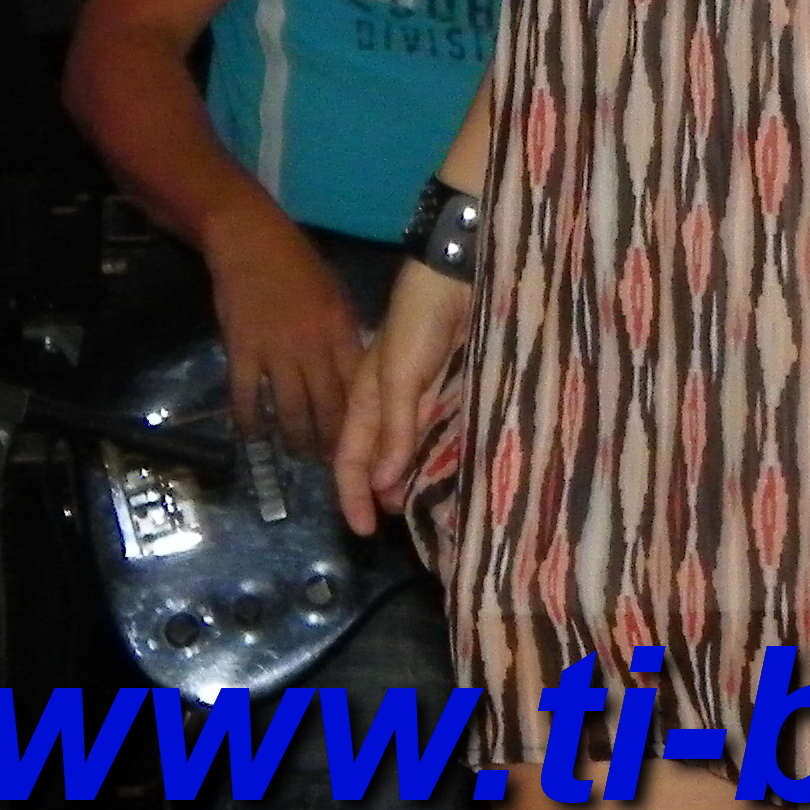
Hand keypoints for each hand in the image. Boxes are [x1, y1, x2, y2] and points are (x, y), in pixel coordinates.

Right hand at [207, 214, 366, 456]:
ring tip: (299, 454)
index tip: (367, 443)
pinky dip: (251, 422)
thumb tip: (356, 371)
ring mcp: (276, 352)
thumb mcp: (334, 294)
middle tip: (333, 464)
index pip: (357, 386)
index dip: (362, 419)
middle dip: (332, 440)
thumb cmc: (297, 263)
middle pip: (328, 406)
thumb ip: (345, 334)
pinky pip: (248, 398)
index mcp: (341, 330)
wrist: (251, 240)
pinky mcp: (243, 352)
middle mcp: (313, 346)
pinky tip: (255, 438)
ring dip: (296, 439)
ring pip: (292, 411)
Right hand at [333, 257, 472, 539]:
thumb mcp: (400, 374)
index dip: (352, 497)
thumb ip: (394, 427)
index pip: (350, 460)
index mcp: (366, 401)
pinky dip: (440, 457)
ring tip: (428, 509)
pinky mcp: (450, 392)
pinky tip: (453, 474)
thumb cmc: (420, 320)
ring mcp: (422, 399)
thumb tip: (383, 485)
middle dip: (383, 495)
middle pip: (379, 461)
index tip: (364, 533)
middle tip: (402, 526)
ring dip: (413, 479)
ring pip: (410, 451)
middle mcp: (391, 405)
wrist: (459, 276)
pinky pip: (440, 435)